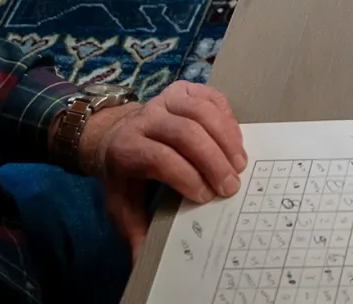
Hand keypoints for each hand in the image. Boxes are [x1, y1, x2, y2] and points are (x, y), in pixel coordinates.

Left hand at [78, 81, 247, 253]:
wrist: (113, 134)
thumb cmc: (124, 174)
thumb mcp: (121, 204)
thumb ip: (134, 231)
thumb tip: (142, 263)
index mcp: (128, 148)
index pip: (161, 157)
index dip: (187, 176)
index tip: (205, 197)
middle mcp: (146, 118)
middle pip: (185, 132)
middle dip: (213, 160)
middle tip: (231, 186)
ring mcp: (166, 99)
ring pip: (201, 111)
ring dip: (226, 138)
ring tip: (239, 164)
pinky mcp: (184, 89)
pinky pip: (212, 97)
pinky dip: (228, 118)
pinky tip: (235, 141)